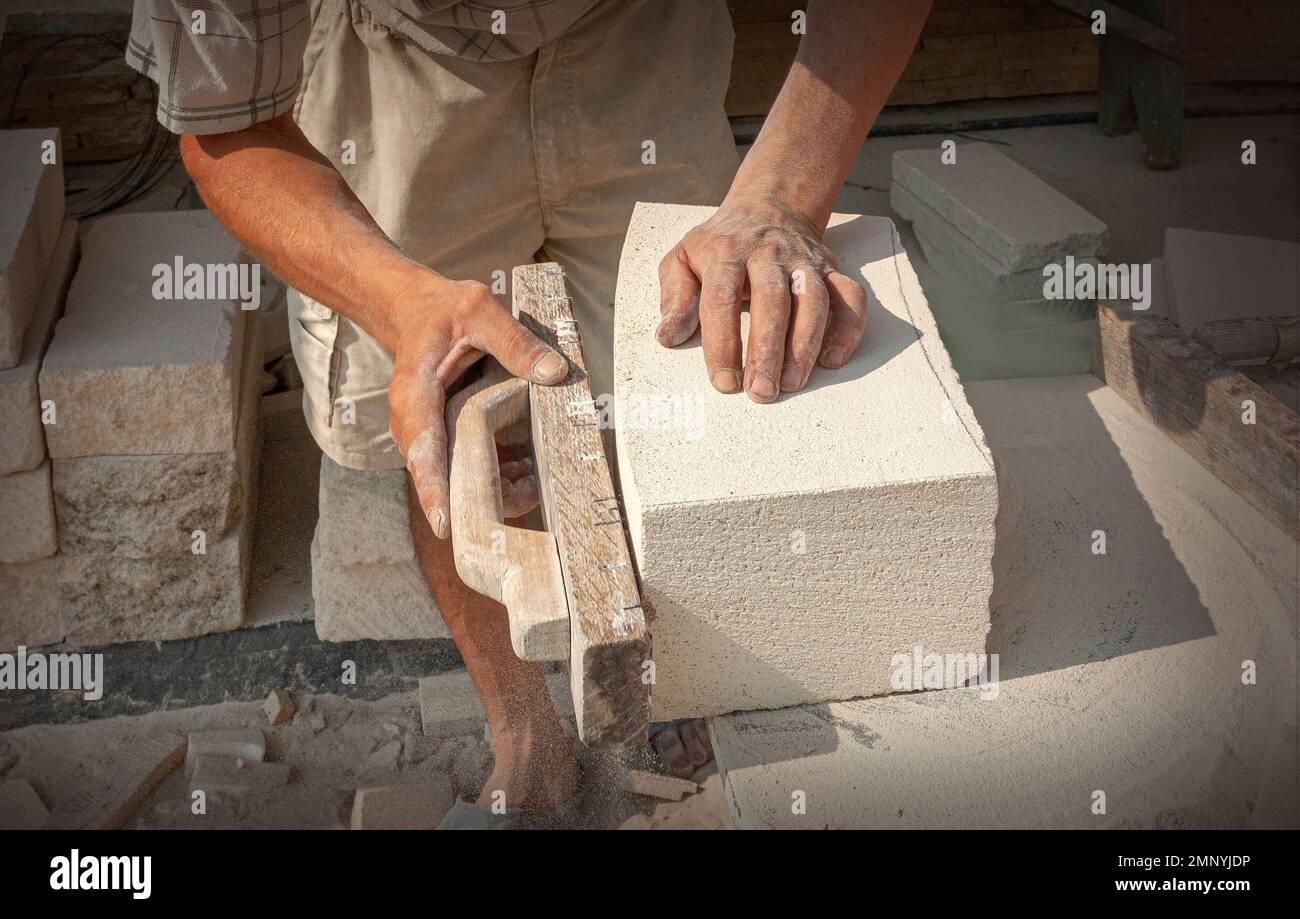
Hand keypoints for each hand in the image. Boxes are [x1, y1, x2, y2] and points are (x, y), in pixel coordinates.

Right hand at [387, 276, 565, 537]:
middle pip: (443, 476)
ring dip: (497, 487)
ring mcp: (428, 436)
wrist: (416, 311)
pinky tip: (530, 470)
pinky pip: (470, 466)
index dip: (434, 489)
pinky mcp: (445, 439)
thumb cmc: (444, 311)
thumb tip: (555, 373)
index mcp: (415, 395)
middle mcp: (414, 425)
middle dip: (483, 498)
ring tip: (537, 483)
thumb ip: (515, 341)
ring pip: (459, 476)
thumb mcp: (480, 310)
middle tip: (530, 498)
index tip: (446, 526)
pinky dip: (500, 472)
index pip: (423, 449)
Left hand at [656, 195, 867, 401]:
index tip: (723, 382)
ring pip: (813, 300)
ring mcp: (804, 261)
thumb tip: (668, 338)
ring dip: (805, 345)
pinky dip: (847, 329)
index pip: (721, 300)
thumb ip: (675, 298)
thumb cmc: (719, 244)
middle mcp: (768, 254)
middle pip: (771, 301)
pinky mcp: (831, 269)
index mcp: (726, 253)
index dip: (722, 344)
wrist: (767, 207)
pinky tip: (832, 360)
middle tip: (760, 392)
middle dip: (767, 350)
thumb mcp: (682, 259)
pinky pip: (850, 297)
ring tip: (792, 383)